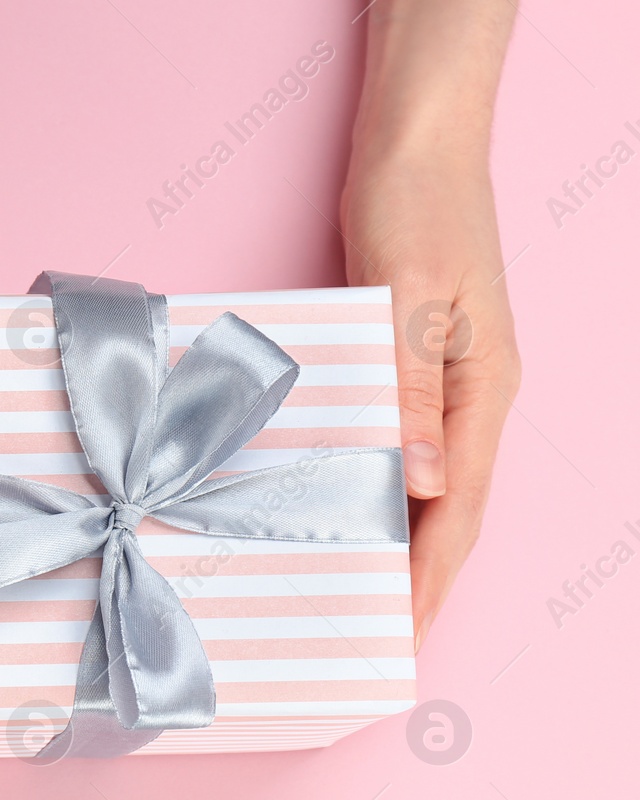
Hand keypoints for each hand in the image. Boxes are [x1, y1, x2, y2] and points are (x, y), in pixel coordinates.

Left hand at [341, 0, 518, 649]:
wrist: (412, 139)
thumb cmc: (414, 205)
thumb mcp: (408, 298)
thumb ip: (412, 390)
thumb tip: (422, 482)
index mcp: (482, 392)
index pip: (459, 511)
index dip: (429, 580)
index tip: (401, 637)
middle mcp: (468, 398)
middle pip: (447, 511)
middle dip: (414, 580)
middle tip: (372, 638)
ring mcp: (441, 382)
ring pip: (422, 484)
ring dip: (393, 541)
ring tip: (353, 594)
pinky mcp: (408, 365)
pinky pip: (395, 446)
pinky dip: (374, 488)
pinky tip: (338, 509)